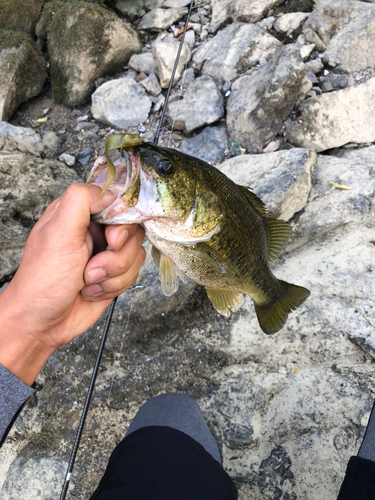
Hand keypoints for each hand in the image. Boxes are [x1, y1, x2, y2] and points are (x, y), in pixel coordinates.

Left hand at [0, 184, 145, 384]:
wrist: (43, 322)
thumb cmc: (43, 279)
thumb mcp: (58, 232)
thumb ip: (81, 200)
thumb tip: (111, 192)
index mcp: (79, 213)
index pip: (118, 202)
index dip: (122, 222)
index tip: (111, 239)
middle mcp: (94, 230)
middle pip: (132, 230)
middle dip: (115, 255)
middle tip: (92, 265)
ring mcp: (105, 253)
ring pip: (135, 254)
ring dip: (112, 274)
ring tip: (87, 280)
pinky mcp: (114, 274)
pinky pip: (133, 273)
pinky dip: (114, 286)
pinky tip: (92, 290)